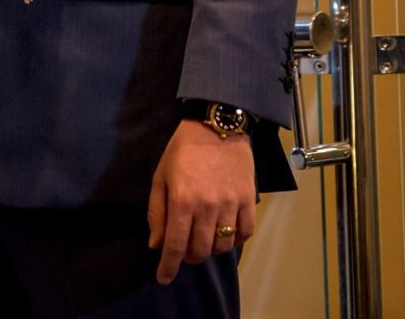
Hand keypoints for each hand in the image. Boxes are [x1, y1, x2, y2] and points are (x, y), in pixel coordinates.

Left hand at [147, 120, 255, 282]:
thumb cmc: (183, 150)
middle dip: (189, 257)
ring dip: (211, 250)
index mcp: (182, 200)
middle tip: (184, 249)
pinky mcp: (248, 199)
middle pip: (200, 250)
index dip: (168, 266)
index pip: (175, 245)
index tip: (163, 278)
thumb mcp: (161, 177)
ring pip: (223, 245)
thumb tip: (156, 244)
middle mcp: (207, 206)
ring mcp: (230, 204)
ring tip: (204, 240)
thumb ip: (157, 212)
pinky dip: (235, 240)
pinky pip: (245, 233)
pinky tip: (226, 233)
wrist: (216, 126)